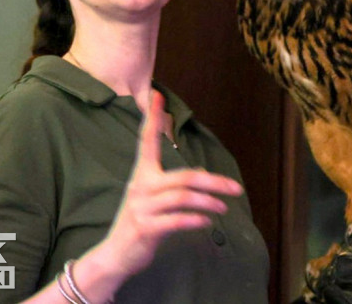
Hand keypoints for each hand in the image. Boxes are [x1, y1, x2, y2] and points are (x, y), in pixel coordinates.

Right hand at [94, 90, 243, 278]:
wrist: (115, 254)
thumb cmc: (140, 222)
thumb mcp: (152, 197)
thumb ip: (171, 184)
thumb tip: (201, 174)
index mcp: (142, 174)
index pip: (146, 141)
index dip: (152, 119)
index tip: (157, 96)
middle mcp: (141, 186)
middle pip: (185, 176)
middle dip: (214, 181)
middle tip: (236, 188)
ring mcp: (142, 207)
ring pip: (183, 197)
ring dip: (209, 202)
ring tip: (224, 207)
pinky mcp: (145, 228)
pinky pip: (176, 220)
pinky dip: (195, 220)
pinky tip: (206, 222)